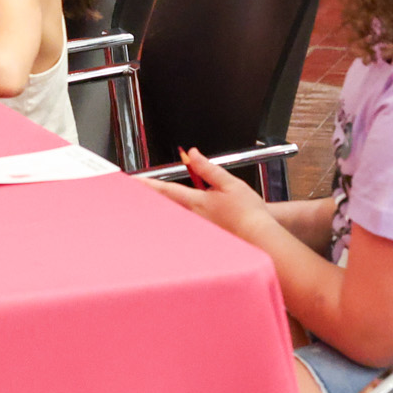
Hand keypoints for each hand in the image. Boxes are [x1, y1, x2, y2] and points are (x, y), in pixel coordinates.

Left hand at [140, 147, 274, 243]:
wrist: (260, 238)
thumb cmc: (249, 213)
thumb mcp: (229, 183)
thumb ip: (208, 168)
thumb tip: (193, 154)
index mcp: (196, 201)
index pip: (165, 190)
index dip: (146, 184)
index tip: (131, 181)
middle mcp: (192, 217)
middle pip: (163, 206)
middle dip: (147, 199)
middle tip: (132, 192)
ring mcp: (196, 230)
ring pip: (171, 218)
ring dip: (158, 211)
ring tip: (144, 205)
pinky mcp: (203, 239)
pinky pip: (182, 229)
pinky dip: (172, 224)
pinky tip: (169, 224)